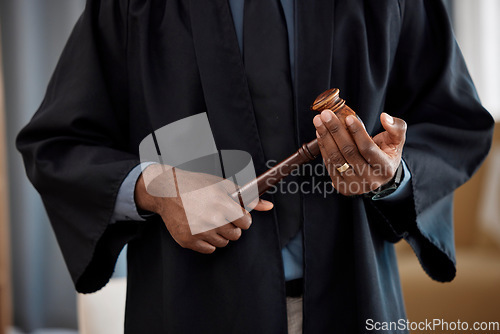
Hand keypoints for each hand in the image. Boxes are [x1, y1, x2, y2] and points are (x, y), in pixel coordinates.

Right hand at [135, 164, 272, 253]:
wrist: (167, 191)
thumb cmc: (195, 185)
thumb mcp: (223, 185)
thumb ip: (247, 197)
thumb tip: (268, 206)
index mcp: (223, 204)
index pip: (246, 223)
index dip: (242, 217)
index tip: (235, 213)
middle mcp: (212, 220)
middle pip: (236, 235)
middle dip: (232, 226)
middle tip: (220, 215)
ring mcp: (199, 232)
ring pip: (223, 243)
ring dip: (220, 234)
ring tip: (209, 220)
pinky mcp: (188, 241)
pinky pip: (209, 249)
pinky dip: (207, 241)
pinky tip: (201, 227)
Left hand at [313, 110, 405, 195]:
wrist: (378, 175)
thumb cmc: (387, 154)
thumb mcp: (397, 140)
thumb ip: (396, 127)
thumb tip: (384, 117)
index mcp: (385, 169)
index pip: (368, 148)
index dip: (357, 132)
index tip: (348, 117)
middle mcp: (369, 180)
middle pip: (348, 152)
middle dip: (335, 131)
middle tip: (326, 114)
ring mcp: (354, 185)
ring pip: (336, 159)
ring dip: (325, 138)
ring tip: (319, 121)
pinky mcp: (341, 186)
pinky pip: (329, 165)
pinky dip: (323, 148)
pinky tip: (320, 134)